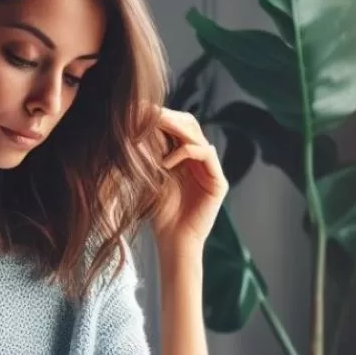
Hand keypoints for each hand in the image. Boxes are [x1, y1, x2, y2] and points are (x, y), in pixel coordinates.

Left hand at [150, 106, 227, 259]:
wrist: (173, 242)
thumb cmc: (160, 214)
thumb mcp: (152, 176)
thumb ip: (151, 152)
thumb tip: (137, 122)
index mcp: (186, 157)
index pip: (177, 127)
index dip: (161, 117)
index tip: (139, 112)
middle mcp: (201, 160)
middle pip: (190, 125)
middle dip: (169, 118)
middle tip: (148, 114)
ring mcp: (211, 170)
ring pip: (197, 136)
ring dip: (175, 129)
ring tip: (155, 129)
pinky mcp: (218, 182)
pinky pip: (205, 154)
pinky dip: (185, 152)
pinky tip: (166, 163)